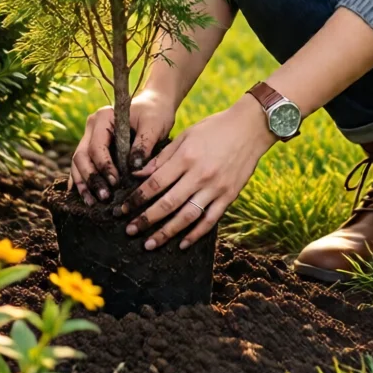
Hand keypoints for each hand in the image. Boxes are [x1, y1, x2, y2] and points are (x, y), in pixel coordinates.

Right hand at [68, 88, 175, 202]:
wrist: (155, 106)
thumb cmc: (155, 113)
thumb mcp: (154, 126)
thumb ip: (144, 145)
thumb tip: (134, 169)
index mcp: (103, 118)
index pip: (96, 146)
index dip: (104, 166)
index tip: (115, 182)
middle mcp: (92, 127)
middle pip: (81, 156)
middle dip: (91, 179)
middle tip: (104, 197)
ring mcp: (90, 137)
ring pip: (78, 163)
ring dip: (84, 184)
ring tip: (92, 203)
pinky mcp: (93, 149)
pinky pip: (81, 166)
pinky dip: (82, 181)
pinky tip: (85, 197)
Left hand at [120, 97, 272, 249]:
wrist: (250, 127)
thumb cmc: (215, 128)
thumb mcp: (186, 135)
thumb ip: (162, 157)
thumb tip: (138, 175)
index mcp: (186, 157)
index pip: (155, 183)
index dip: (137, 198)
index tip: (122, 210)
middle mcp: (200, 174)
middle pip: (168, 203)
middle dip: (146, 220)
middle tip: (130, 231)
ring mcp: (216, 187)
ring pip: (187, 216)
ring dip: (166, 233)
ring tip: (150, 244)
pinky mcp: (229, 196)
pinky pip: (210, 220)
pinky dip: (195, 234)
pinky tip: (182, 244)